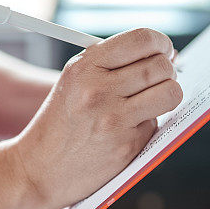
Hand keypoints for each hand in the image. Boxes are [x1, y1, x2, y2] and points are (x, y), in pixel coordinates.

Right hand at [10, 28, 182, 208]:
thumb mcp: (75, 80)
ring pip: (171, 92)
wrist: (37, 168)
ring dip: (168, 95)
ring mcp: (114, 119)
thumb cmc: (61, 121)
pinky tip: (127, 130)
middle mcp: (98, 89)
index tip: (165, 50)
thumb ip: (112, 63)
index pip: (142, 39)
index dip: (161, 43)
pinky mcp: (127, 145)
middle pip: (161, 66)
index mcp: (85, 66)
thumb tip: (166, 54)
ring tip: (152, 100)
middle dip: (168, 71)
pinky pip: (158, 123)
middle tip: (159, 78)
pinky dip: (148, 123)